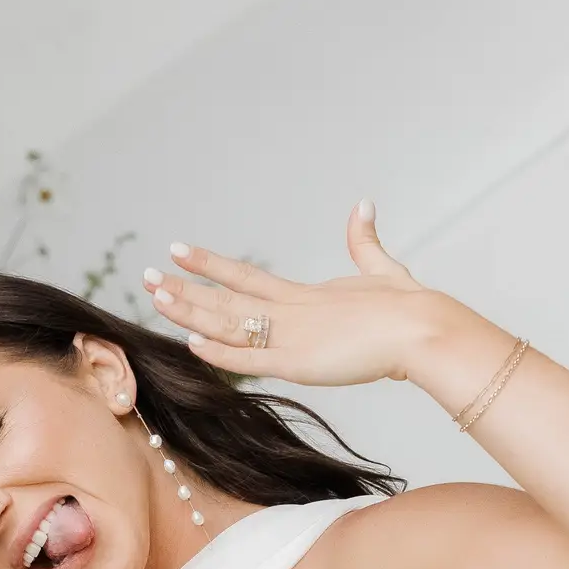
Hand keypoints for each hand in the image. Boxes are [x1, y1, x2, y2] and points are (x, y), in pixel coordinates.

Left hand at [143, 202, 450, 387]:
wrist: (422, 328)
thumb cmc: (409, 309)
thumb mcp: (382, 271)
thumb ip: (365, 243)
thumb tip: (364, 205)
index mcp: (305, 295)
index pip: (245, 276)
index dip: (210, 265)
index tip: (178, 250)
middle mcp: (291, 310)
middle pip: (226, 298)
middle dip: (184, 288)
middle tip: (146, 277)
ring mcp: (292, 335)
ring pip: (229, 322)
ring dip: (190, 311)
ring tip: (155, 297)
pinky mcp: (299, 363)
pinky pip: (250, 357)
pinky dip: (219, 351)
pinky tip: (190, 342)